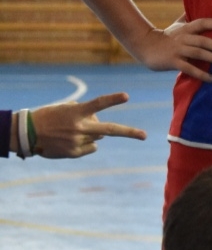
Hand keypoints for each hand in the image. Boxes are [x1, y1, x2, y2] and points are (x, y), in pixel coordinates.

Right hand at [31, 93, 146, 157]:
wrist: (28, 134)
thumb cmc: (50, 117)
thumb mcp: (67, 109)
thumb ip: (87, 114)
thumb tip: (102, 129)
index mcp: (76, 113)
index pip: (97, 104)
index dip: (112, 100)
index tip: (126, 96)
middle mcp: (79, 128)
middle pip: (109, 130)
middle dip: (129, 133)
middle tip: (145, 136)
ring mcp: (77, 142)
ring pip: (99, 138)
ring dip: (92, 133)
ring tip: (72, 131)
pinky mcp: (75, 153)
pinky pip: (91, 147)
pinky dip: (86, 144)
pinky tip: (71, 141)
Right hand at [131, 16, 211, 82]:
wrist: (144, 46)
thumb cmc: (165, 37)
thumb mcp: (177, 25)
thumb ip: (187, 18)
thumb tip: (197, 6)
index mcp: (186, 29)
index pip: (203, 23)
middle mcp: (183, 38)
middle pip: (204, 40)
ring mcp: (178, 50)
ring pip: (199, 53)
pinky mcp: (173, 61)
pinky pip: (189, 68)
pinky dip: (201, 74)